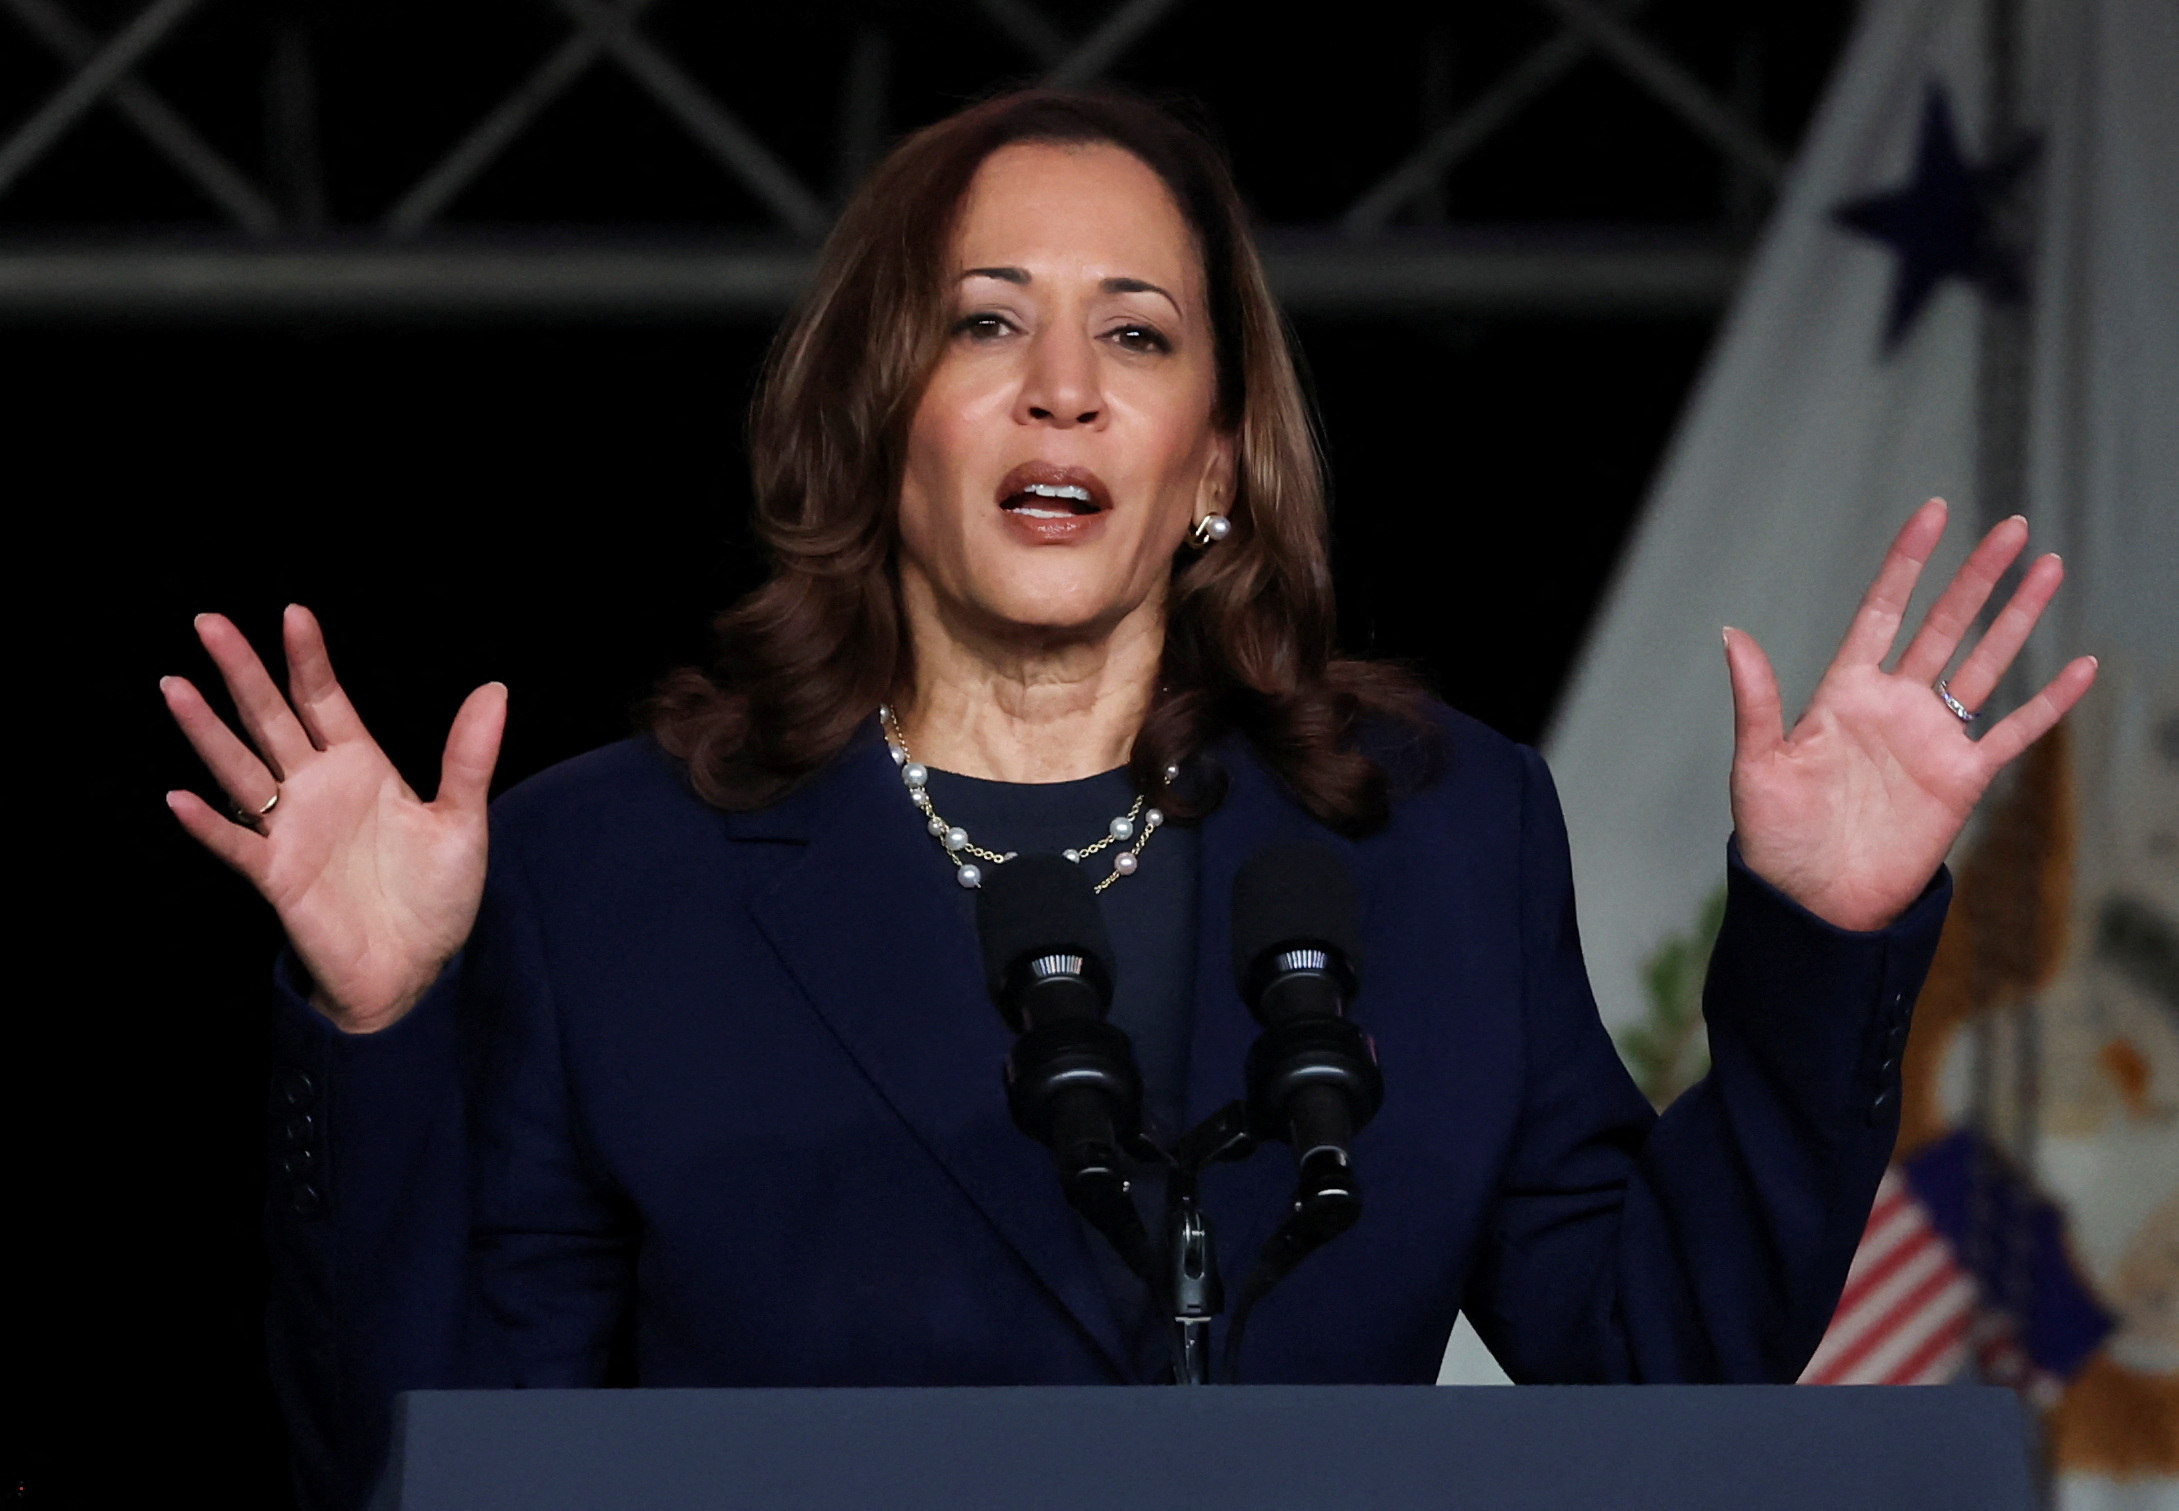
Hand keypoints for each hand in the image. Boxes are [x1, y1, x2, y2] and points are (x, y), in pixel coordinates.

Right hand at [162, 606, 505, 1032]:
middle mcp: (317, 789)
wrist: (418, 969)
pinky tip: (178, 799)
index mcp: (360, 767)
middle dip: (241, 672)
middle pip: (271, 718)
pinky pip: (236, 845)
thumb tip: (495, 688)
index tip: (293, 613)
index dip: (307, 659)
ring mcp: (291, 830)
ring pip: (240, 769)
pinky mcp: (277, 876)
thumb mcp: (462, 821)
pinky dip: (208, 825)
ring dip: (207, 731)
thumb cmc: (438, 897)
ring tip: (175, 686)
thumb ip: (469, 757)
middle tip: (209, 621)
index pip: (325, 699)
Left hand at [1725, 498, 2096, 931]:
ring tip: (2047, 567)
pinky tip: (2083, 665)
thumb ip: (1757, 701)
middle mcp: (1893, 706)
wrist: (1816, 905)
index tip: (1932, 515)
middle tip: (2010, 527)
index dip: (1906, 565)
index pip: (1881, 613)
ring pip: (1984, 664)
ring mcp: (1931, 739)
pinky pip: (2014, 732)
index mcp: (1842, 694)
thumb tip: (1732, 634)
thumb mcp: (1757, 767)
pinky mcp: (1962, 779)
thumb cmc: (1776, 840)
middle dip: (1976, 577)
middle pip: (1943, 625)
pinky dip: (2049, 701)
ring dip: (2016, 618)